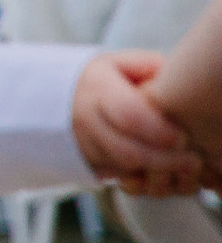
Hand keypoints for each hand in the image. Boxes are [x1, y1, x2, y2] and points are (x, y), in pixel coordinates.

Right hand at [73, 51, 205, 197]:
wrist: (50, 97)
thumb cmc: (96, 80)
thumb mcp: (118, 63)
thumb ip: (147, 67)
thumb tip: (171, 81)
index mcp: (97, 90)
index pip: (129, 116)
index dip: (159, 131)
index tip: (183, 137)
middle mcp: (84, 120)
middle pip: (127, 151)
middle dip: (164, 161)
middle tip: (192, 162)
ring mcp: (81, 145)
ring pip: (121, 169)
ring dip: (154, 173)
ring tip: (180, 169)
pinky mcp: (83, 163)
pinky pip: (115, 177)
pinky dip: (138, 178)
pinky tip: (157, 172)